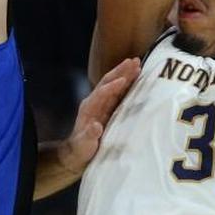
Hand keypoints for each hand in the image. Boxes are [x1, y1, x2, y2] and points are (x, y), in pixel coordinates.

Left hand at [59, 57, 140, 174]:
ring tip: (137, 63)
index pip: (101, 92)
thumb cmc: (81, 149)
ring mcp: (102, 103)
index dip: (112, 86)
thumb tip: (96, 126)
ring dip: (125, 73)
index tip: (124, 80)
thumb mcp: (84, 145)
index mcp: (89, 107)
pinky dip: (127, 82)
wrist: (77, 153)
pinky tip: (136, 77)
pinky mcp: (109, 107)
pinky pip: (119, 92)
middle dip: (121, 71)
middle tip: (134, 61)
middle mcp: (95, 101)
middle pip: (108, 82)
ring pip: (114, 84)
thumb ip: (90, 135)